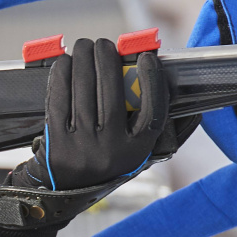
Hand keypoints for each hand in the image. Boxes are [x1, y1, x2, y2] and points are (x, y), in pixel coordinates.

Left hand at [11, 37, 167, 190]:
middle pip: (113, 93)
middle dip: (107, 60)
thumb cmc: (102, 162)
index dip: (152, 80)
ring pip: (84, 92)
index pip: (153, 110)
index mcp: (137, 150)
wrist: (61, 192)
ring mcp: (82, 145)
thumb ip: (152, 126)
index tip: (148, 58)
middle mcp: (111, 149)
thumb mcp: (133, 153)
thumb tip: (179, 94)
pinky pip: (59, 100)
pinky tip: (64, 63)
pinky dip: (62, 77)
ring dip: (83, 61)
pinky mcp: (56, 140)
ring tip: (83, 45)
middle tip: (103, 43)